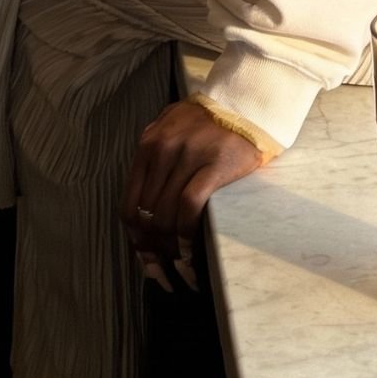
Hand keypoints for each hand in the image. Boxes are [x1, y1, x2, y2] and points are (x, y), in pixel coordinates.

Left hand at [122, 100, 263, 290]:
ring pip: (164, 217)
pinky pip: (188, 209)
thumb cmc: (210, 121)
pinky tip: (191, 254)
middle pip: (145, 216)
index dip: (134, 240)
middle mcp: (161, 151)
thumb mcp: (170, 129)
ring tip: (182, 269)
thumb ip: (153, 158)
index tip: (146, 261)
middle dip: (153, 252)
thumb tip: (142, 208)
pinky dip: (186, 237)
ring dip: (170, 251)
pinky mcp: (212, 166)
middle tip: (166, 273)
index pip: (129, 205)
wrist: (247, 103)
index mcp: (148, 146)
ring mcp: (186, 158)